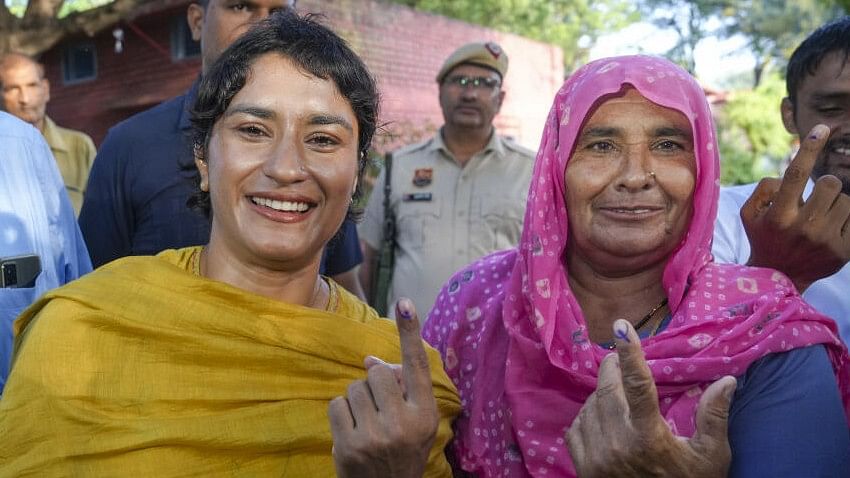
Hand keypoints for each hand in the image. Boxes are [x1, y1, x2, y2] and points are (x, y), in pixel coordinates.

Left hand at [328, 298, 437, 477]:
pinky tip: (351, 430)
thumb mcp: (417, 422)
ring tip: (366, 422)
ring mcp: (375, 435)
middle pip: (377, 374)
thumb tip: (369, 359)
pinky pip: (336, 405)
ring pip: (354, 388)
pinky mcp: (349, 446)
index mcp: (425, 414)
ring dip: (356, 399)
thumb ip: (402, 389)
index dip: (410, 332)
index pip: (416, 366)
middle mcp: (403, 422)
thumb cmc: (403, 450)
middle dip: (373, 383)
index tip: (404, 303)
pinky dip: (341, 413)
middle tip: (378, 406)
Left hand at [567, 320, 735, 477]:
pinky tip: (601, 418)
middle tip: (617, 357)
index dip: (630, 352)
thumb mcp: (711, 457)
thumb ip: (715, 417)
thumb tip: (727, 380)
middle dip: (611, 368)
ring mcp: (596, 457)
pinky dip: (586, 416)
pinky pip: (576, 427)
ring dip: (600, 394)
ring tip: (616, 395)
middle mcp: (618, 444)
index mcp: (649, 437)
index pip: (638, 384)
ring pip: (590, 406)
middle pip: (607, 389)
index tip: (622, 327)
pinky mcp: (583, 467)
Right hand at [741, 124, 849, 291]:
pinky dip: (845, 219)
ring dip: (835, 204)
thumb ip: (765, 188)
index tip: (823, 128)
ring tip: (821, 219)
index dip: (810, 148)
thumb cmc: (764, 237)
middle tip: (814, 200)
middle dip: (824, 186)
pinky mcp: (844, 251)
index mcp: (778, 215)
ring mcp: (826, 240)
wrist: (779, 277)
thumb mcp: (749, 213)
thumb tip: (788, 176)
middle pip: (830, 183)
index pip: (796, 174)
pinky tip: (831, 230)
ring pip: (846, 200)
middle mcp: (803, 227)